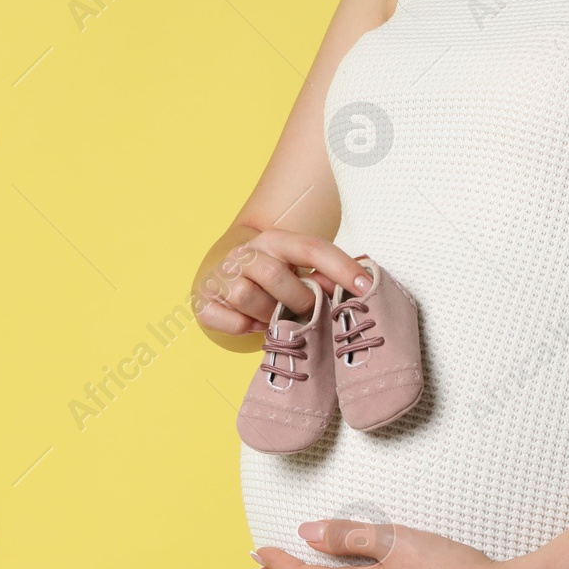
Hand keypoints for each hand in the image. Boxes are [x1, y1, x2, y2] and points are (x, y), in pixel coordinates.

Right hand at [193, 230, 372, 337]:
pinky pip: (227, 319)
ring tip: (274, 318)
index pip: (311, 248)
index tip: (365, 287)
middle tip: (305, 311)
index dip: (341, 267)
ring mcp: (220, 276)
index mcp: (274, 241)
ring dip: (266, 314)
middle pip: (274, 275)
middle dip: (297, 300)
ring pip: (245, 296)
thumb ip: (322, 278)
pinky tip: (251, 323)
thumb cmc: (270, 278)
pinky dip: (242, 327)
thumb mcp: (296, 272)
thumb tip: (352, 289)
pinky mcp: (203, 301)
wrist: (222, 277)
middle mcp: (245, 253)